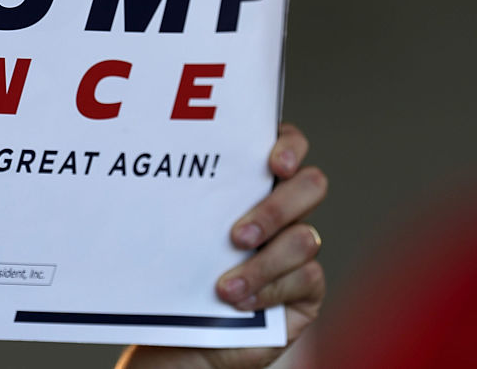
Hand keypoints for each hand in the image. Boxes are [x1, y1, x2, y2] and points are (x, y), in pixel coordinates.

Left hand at [117, 123, 326, 368]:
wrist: (185, 335)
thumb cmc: (180, 274)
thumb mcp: (179, 231)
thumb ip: (190, 200)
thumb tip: (166, 169)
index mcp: (254, 182)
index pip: (288, 143)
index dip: (290, 145)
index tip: (274, 163)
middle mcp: (284, 208)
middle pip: (311, 185)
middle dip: (276, 208)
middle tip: (237, 235)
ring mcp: (299, 247)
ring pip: (304, 238)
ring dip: (263, 262)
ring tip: (226, 284)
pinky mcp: (307, 288)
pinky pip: (304, 279)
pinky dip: (267, 290)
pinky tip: (239, 301)